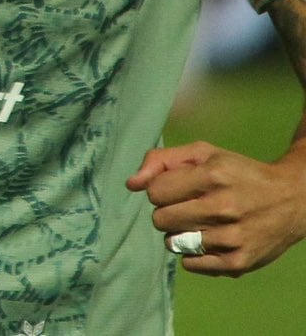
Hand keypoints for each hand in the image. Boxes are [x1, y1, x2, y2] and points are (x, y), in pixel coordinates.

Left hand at [128, 140, 305, 274]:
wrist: (292, 199)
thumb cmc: (238, 173)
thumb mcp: (203, 154)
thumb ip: (161, 161)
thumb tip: (131, 184)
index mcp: (213, 175)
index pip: (155, 192)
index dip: (161, 190)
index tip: (177, 190)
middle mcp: (224, 207)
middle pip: (160, 220)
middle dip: (167, 213)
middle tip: (187, 208)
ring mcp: (233, 237)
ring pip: (174, 243)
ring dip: (180, 234)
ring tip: (200, 224)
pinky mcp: (240, 262)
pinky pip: (192, 265)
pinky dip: (194, 255)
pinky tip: (210, 241)